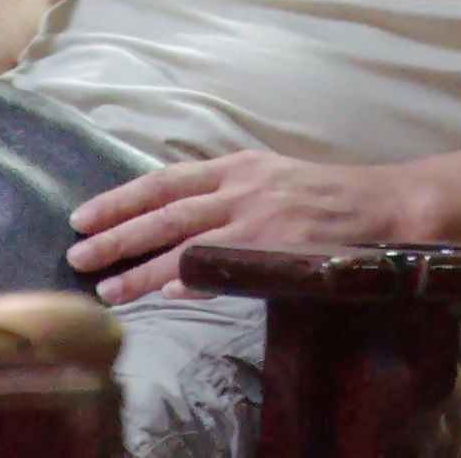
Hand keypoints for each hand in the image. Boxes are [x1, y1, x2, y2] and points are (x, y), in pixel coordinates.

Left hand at [66, 151, 421, 304]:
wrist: (383, 207)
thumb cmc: (328, 196)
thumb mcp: (272, 179)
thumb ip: (227, 196)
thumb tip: (178, 221)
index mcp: (237, 167)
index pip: (164, 181)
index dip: (121, 198)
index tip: (83, 214)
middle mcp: (240, 188)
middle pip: (163, 210)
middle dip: (115, 232)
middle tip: (77, 251)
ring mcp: (257, 220)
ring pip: (182, 243)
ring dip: (139, 266)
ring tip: (104, 285)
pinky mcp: (275, 251)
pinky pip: (222, 268)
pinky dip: (189, 280)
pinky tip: (162, 294)